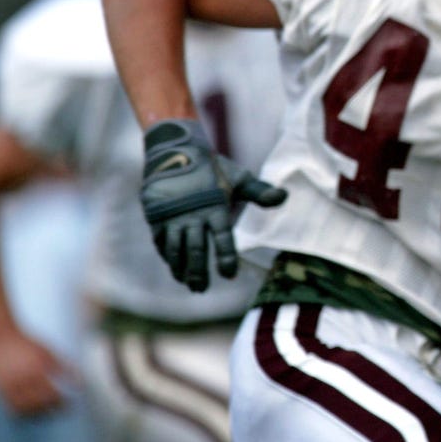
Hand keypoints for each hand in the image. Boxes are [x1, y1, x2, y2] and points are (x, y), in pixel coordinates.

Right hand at [0, 328, 71, 414]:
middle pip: (37, 404)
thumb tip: (80, 382)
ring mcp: (8, 385)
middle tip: (58, 410)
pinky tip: (30, 410)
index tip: (68, 404)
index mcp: (36, 370)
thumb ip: (65, 367)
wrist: (1, 336)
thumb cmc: (28, 344)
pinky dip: (21, 412)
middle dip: (50, 410)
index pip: (51, 394)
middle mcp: (21, 380)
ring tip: (46, 412)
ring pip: (23, 409)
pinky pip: (10, 407)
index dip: (61, 402)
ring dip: (36, 414)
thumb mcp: (49, 352)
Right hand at [140, 118, 285, 291]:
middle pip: (196, 249)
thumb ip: (259, 192)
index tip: (229, 275)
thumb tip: (284, 197)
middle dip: (200, 271)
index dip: (226, 256)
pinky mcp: (156, 217)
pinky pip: (161, 242)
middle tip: (203, 289)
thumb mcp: (237, 178)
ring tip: (189, 283)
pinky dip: (168, 257)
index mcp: (215, 206)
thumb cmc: (212, 170)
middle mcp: (193, 214)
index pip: (223, 237)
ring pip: (176, 249)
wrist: (175, 152)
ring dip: (182, 269)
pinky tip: (175, 268)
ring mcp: (172, 217)